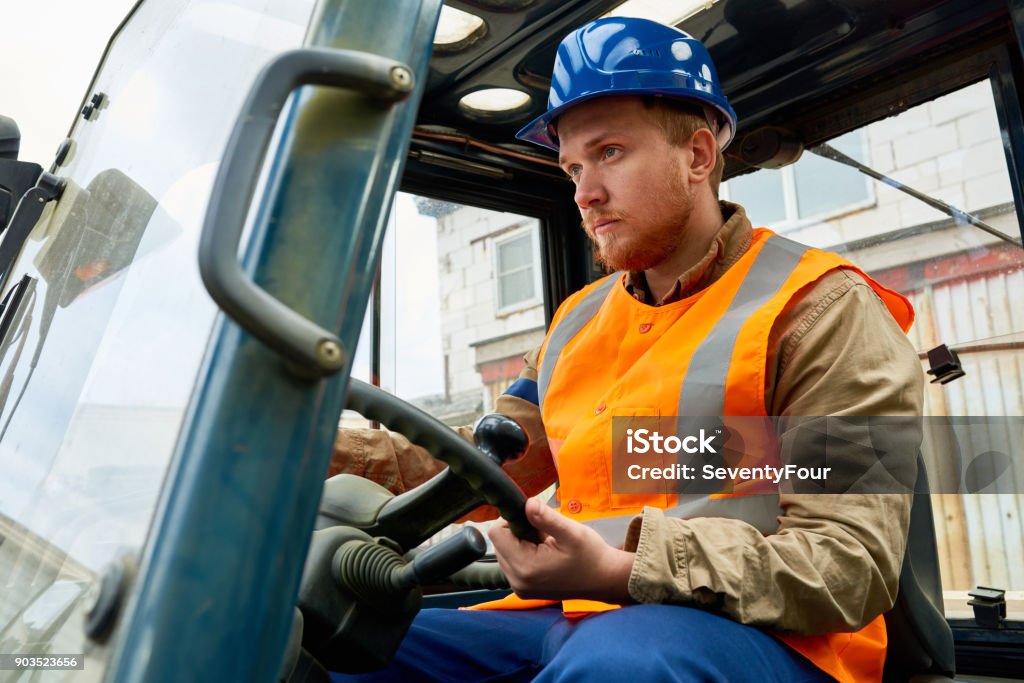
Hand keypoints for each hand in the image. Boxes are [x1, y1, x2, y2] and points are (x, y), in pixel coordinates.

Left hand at [488, 497, 634, 602]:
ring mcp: (520, 588)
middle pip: (499, 543)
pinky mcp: (524, 589)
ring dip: (521, 543)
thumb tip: (527, 503)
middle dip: (518, 532)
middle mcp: (517, 581)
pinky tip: (545, 554)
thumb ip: (546, 517)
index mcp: (526, 567)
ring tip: (546, 544)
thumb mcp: (572, 532)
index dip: (512, 519)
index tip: (533, 518)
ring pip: (504, 552)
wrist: (605, 579)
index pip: (497, 533)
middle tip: (544, 533)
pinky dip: (524, 554)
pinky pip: (513, 563)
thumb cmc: (591, 556)